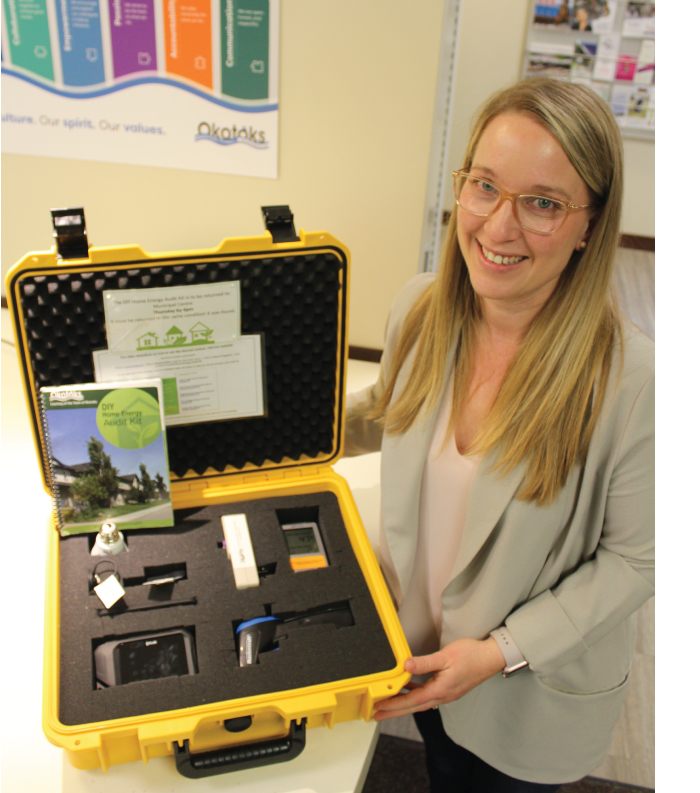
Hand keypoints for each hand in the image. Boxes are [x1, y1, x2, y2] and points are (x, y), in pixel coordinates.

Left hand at [373, 637, 505, 720]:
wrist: (490, 658)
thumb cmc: (471, 656)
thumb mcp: (446, 656)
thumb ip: (424, 662)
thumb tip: (406, 666)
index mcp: (440, 689)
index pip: (412, 700)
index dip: (394, 704)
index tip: (380, 707)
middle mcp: (442, 696)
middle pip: (413, 707)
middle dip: (394, 710)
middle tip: (377, 714)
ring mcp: (446, 694)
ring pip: (420, 702)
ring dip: (403, 704)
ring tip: (388, 703)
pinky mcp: (448, 689)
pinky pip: (427, 695)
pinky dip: (415, 695)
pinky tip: (409, 689)